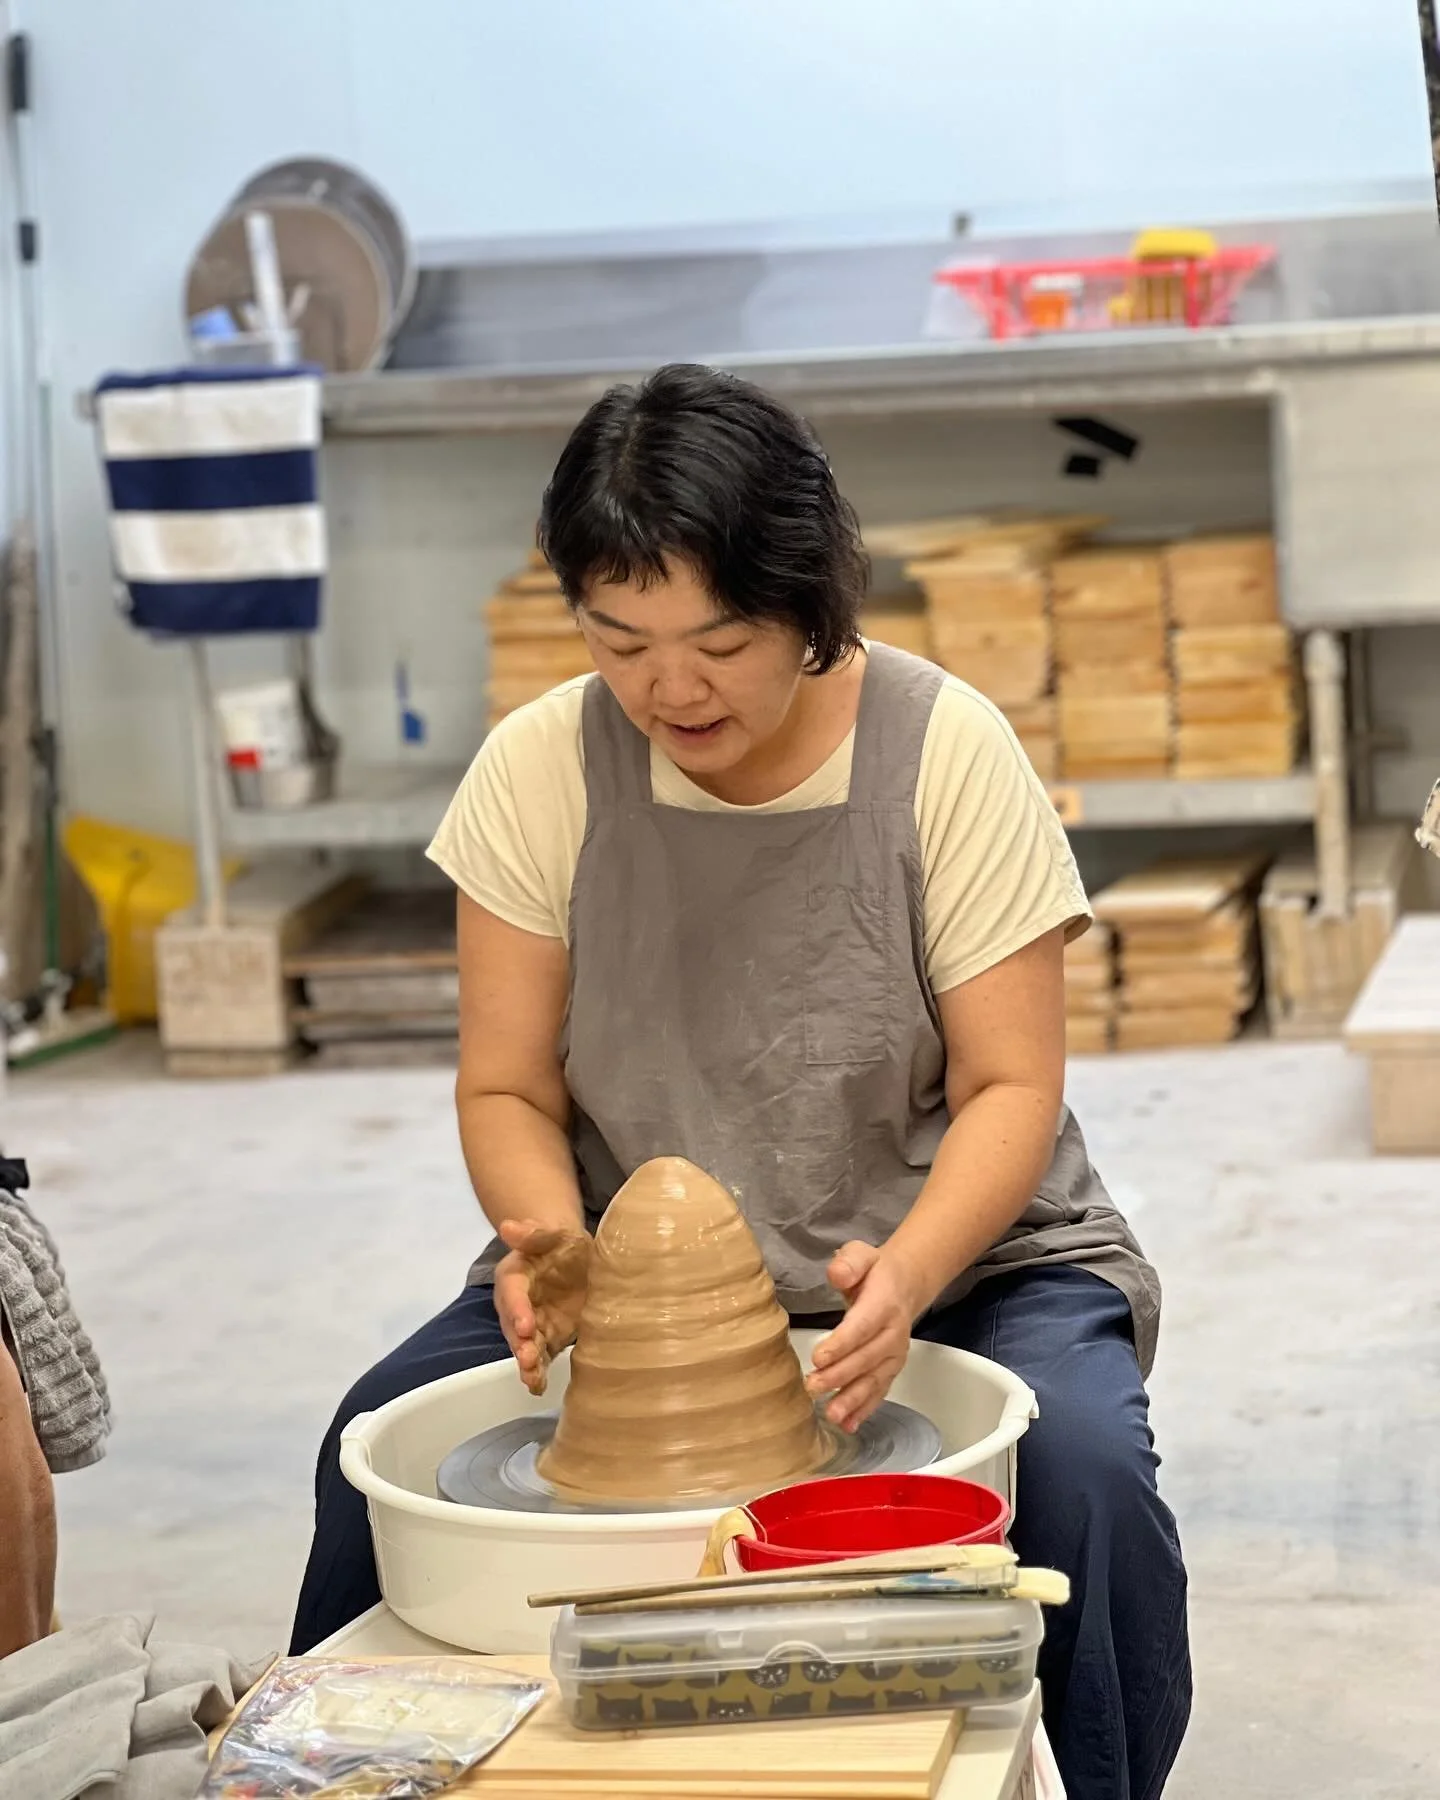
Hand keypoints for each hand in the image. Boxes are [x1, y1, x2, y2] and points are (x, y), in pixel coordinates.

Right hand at [494, 1220, 591, 1395]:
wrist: (577, 1259)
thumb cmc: (562, 1243)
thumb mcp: (554, 1233)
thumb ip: (534, 1232)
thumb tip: (508, 1226)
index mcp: (515, 1275)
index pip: (513, 1293)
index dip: (517, 1309)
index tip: (525, 1325)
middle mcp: (518, 1303)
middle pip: (514, 1325)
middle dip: (520, 1343)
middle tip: (529, 1358)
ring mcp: (532, 1323)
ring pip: (525, 1345)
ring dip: (527, 1362)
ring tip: (532, 1378)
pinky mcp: (548, 1337)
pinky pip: (540, 1357)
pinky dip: (538, 1373)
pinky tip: (539, 1388)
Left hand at [805, 1241, 926, 1433]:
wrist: (905, 1284)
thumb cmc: (875, 1271)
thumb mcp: (861, 1254)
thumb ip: (849, 1263)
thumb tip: (837, 1274)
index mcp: (885, 1303)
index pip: (862, 1327)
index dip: (842, 1343)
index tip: (818, 1358)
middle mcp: (893, 1333)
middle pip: (866, 1358)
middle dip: (839, 1376)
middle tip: (812, 1387)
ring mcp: (894, 1354)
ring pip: (874, 1380)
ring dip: (853, 1400)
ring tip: (832, 1415)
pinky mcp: (891, 1369)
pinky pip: (880, 1391)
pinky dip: (865, 1410)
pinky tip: (849, 1425)